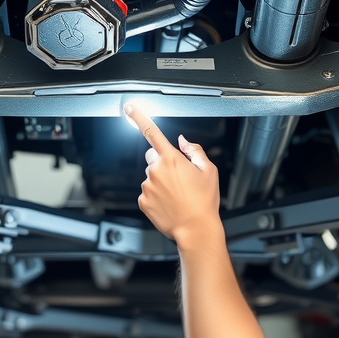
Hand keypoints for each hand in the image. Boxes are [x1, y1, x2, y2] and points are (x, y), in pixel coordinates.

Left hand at [125, 102, 221, 245]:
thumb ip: (194, 151)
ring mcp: (147, 186)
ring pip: (150, 176)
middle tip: (178, 178)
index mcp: (172, 159)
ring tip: (176, 195)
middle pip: (152, 157)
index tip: (129, 108)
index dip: (138, 117)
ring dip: (160, 181)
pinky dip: (156, 196)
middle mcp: (155, 170)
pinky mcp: (142, 201)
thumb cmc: (204, 201)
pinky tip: (169, 203)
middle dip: (162, 162)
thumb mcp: (209, 171)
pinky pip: (147, 192)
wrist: (195, 229)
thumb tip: (183, 141)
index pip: (152, 132)